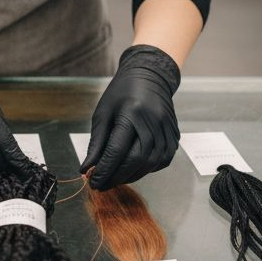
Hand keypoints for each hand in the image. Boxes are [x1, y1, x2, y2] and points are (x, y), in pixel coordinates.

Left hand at [81, 45, 180, 189]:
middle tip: (103, 184)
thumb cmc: (122, 93)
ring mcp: (166, 129)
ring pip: (150, 163)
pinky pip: (163, 160)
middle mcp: (152, 122)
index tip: (93, 182)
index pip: (117, 150)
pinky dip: (148, 169)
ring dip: (132, 176)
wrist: (149, 76)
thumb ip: (96, 143)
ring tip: (116, 178)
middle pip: (136, 160)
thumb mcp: (103, 113)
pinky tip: (135, 169)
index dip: (104, 170)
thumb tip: (87, 168)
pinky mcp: (174, 134)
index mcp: (131, 113)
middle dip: (117, 177)